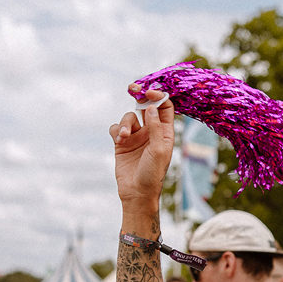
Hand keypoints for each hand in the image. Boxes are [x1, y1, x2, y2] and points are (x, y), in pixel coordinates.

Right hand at [109, 88, 174, 214]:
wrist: (137, 193)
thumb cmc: (152, 174)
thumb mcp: (159, 150)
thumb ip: (156, 128)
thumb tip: (151, 107)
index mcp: (165, 133)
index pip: (164, 107)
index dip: (158, 96)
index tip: (148, 93)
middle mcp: (151, 132)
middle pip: (146, 106)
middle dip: (139, 96)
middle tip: (133, 88)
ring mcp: (136, 137)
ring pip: (129, 117)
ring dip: (125, 123)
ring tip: (124, 136)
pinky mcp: (122, 143)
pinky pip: (117, 128)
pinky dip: (117, 130)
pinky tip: (120, 141)